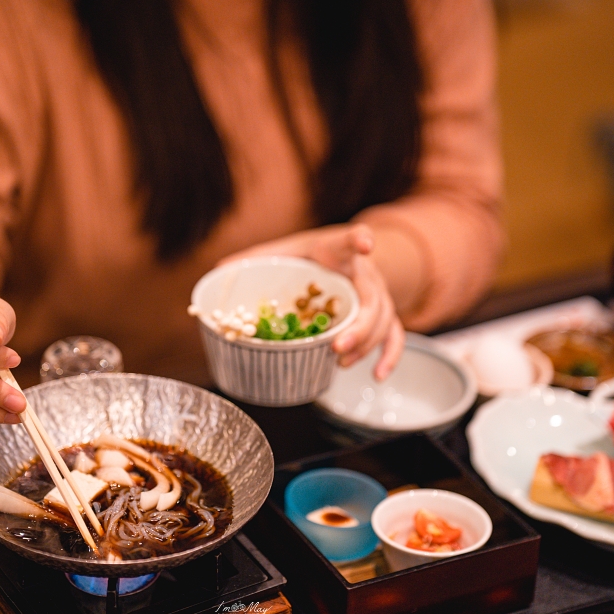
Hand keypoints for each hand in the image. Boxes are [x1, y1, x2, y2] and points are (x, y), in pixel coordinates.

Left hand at [220, 224, 404, 379]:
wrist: (341, 258)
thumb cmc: (308, 257)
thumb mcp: (282, 252)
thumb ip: (254, 259)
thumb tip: (219, 270)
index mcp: (336, 250)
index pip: (350, 239)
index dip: (359, 240)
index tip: (364, 245)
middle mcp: (364, 272)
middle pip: (373, 297)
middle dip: (359, 326)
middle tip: (336, 347)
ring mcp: (377, 294)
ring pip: (384, 320)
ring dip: (366, 344)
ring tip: (341, 362)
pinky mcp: (383, 314)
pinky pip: (394, 335)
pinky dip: (389, 356)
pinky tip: (377, 374)